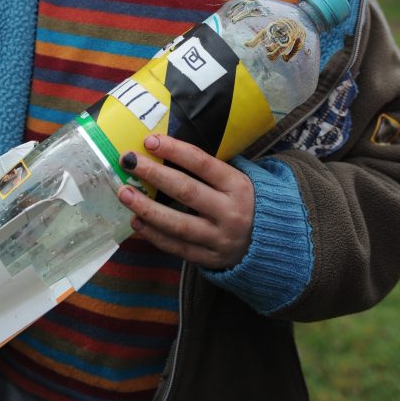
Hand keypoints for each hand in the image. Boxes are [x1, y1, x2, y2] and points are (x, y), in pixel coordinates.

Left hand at [116, 134, 254, 270]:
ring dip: (147, 208)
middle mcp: (230, 212)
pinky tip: (137, 222)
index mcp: (238, 186)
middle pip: (186, 191)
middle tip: (128, 161)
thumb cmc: (248, 202)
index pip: (202, 163)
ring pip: (178, 224)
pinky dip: (155, 236)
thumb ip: (211, 168)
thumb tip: (168, 148)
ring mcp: (220, 239)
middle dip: (153, 174)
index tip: (149, 141)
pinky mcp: (211, 259)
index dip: (174, 150)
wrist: (275, 244)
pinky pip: (178, 247)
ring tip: (124, 193)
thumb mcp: (241, 179)